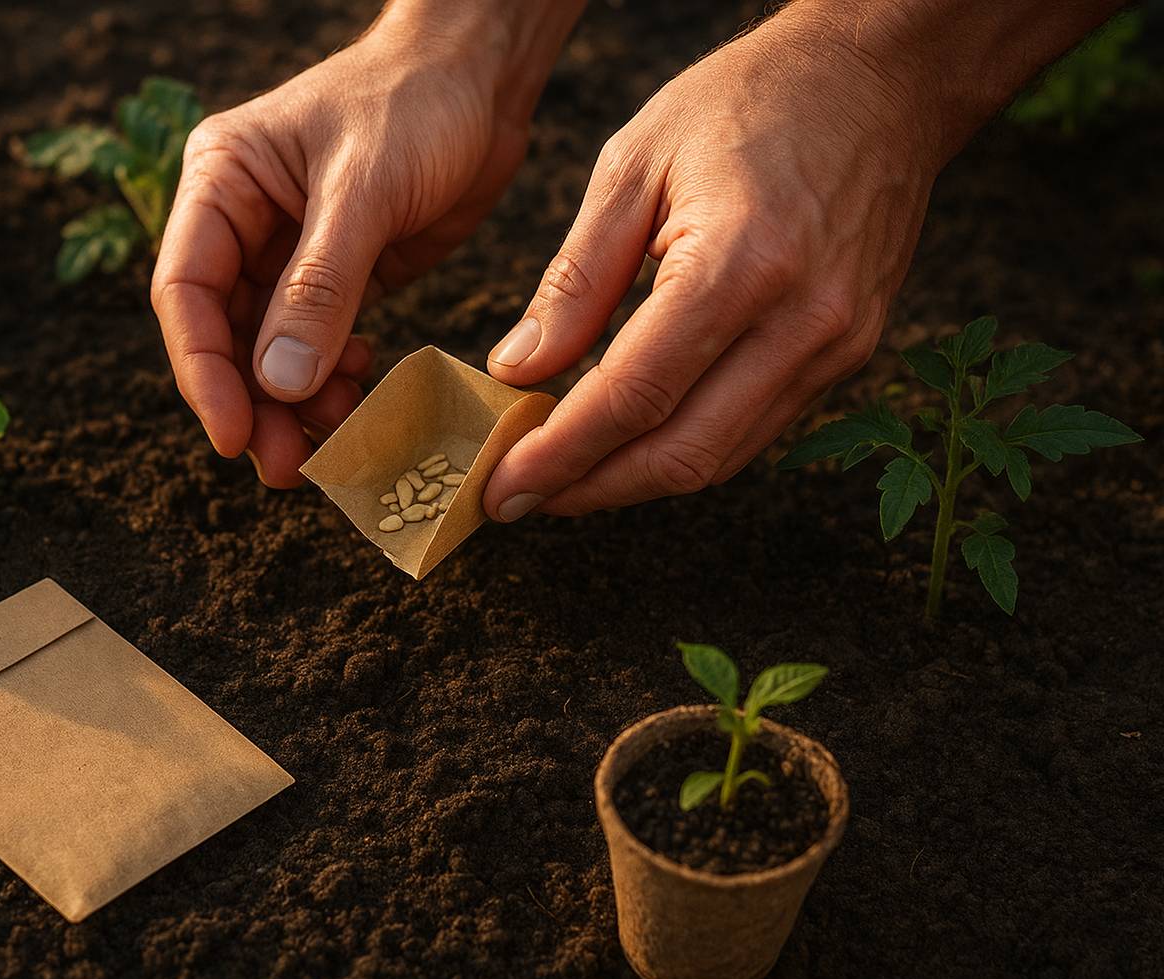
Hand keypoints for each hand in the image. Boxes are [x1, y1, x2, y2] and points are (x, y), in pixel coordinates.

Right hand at [151, 26, 534, 486]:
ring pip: (271, 353)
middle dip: (253, 404)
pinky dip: (333, 383)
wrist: (482, 78)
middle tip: (285, 467)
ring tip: (334, 445)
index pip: (184, 290)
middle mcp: (242, 222)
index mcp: (220, 183)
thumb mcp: (365, 192)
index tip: (233, 435)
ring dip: (295, 406)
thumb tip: (279, 383)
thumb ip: (321, 287)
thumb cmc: (416, 104)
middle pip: (224, 335)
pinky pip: (320, 348)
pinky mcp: (339, 277)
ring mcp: (289, 254)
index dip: (203, 370)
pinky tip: (359, 397)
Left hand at [482, 7, 945, 519]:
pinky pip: (756, 429)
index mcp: (740, 264)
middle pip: (681, 453)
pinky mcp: (850, 352)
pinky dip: (687, 449)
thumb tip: (519, 370)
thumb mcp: (634, 163)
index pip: (632, 396)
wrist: (880, 78)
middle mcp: (801, 320)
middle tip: (521, 498)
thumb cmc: (750, 101)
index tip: (500, 486)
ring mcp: (836, 345)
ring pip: (721, 457)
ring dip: (635, 481)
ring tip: (563, 477)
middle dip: (590, 490)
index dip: (560, 455)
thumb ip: (575, 280)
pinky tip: (632, 442)